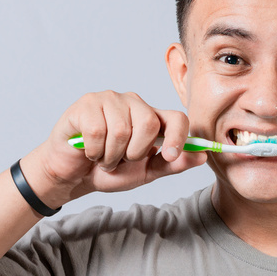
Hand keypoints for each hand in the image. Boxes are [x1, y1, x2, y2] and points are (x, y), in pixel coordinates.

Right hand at [21, 91, 206, 206]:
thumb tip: (202, 157)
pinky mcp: (87, 104)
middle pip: (149, 124)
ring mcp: (110, 100)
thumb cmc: (109, 170)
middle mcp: (134, 103)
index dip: (178, 137)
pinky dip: (94, 150)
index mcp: (153, 118)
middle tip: (121, 160)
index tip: (169, 156)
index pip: (177, 118)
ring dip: (111, 155)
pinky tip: (89, 150)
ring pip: (122, 130)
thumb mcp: (146, 172)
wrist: (74, 175)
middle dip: (134, 153)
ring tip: (104, 157)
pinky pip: (98, 131)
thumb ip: (173, 164)